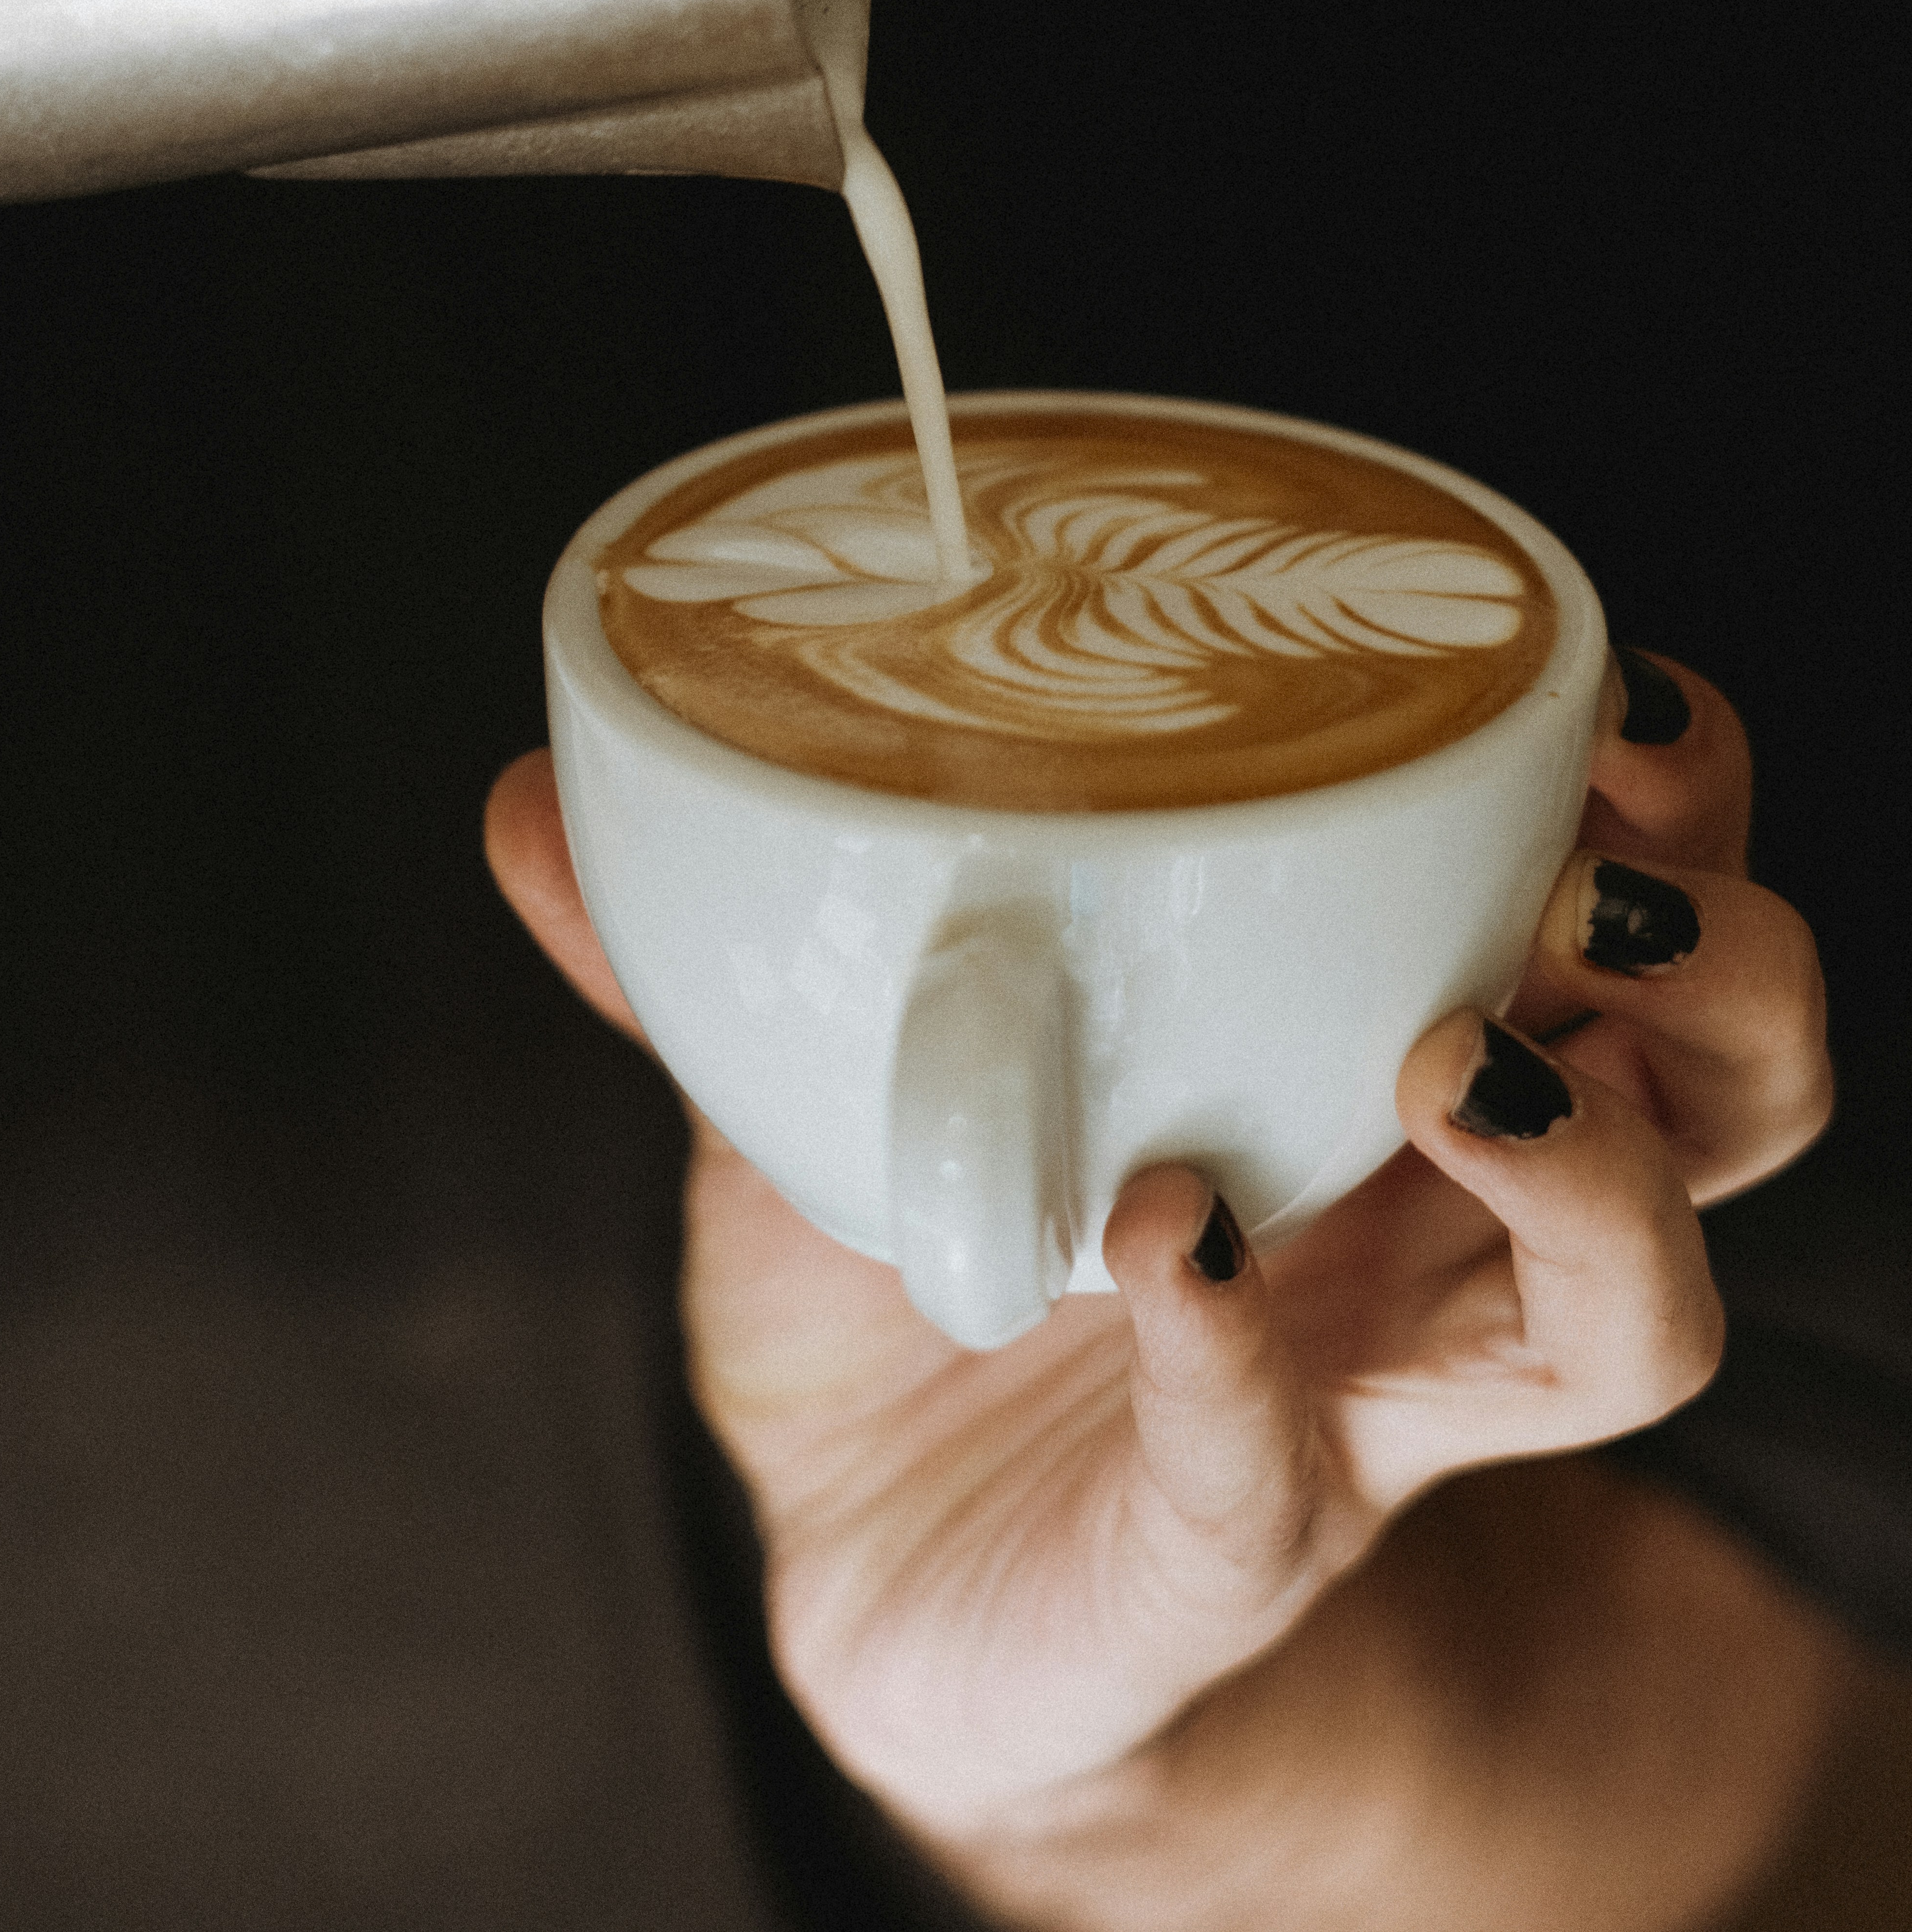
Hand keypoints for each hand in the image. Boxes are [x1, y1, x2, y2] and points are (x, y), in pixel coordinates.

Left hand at [485, 653, 1829, 1870]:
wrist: (891, 1570)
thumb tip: (536, 793)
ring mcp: (1368, 1402)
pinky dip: (1232, 1357)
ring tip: (1456, 1056)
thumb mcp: (836, 1078)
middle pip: (1731, 1095)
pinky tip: (1162, 1248)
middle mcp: (1432, 1224)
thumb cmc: (920, 1285)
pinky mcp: (1241, 1550)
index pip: (1633, 914)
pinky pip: (1286, 1469)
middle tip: (1598, 874)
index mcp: (1379, 1054)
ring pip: (1639, 1314)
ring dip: (1598, 1169)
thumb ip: (711, 955)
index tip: (1593, 696)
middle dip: (1726, 966)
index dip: (1676, 805)